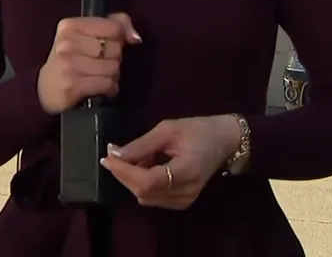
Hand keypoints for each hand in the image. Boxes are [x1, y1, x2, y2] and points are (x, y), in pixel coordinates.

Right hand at [36, 13, 140, 114]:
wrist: (46, 89)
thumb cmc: (72, 58)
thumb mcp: (87, 35)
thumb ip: (116, 25)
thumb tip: (135, 38)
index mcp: (70, 25)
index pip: (113, 27)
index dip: (118, 38)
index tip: (109, 45)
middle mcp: (67, 43)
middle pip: (115, 49)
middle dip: (114, 59)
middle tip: (101, 64)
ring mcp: (68, 64)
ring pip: (113, 68)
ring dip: (113, 76)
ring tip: (100, 77)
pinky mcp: (72, 85)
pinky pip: (107, 84)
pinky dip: (110, 89)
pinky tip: (101, 89)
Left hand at [101, 115, 242, 209]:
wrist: (224, 142)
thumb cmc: (198, 130)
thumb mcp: (168, 129)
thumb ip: (141, 144)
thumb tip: (115, 155)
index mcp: (186, 171)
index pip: (148, 181)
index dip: (124, 172)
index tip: (107, 158)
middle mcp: (186, 192)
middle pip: (144, 192)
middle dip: (123, 174)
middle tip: (112, 155)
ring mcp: (185, 200)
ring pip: (146, 197)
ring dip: (132, 180)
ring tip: (131, 158)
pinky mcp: (183, 202)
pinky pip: (154, 198)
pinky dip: (142, 185)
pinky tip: (144, 168)